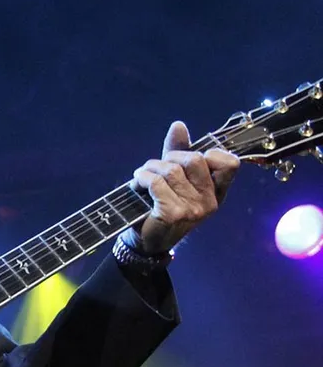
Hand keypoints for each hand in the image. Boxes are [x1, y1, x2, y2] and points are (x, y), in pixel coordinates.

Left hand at [127, 121, 239, 254]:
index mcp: (217, 192)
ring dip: (149, 168)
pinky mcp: (174, 214)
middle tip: (156, 168)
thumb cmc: (161, 205)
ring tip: (141, 178)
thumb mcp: (174, 177)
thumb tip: (179, 125)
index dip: (208, 153)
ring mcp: (193, 210)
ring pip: (171, 170)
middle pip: (195, 159)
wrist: (146, 240)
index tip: (186, 159)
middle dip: (170, 157)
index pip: (230, 164)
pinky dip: (142, 178)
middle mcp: (210, 202)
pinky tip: (137, 185)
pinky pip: (156, 182)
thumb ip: (178, 151)